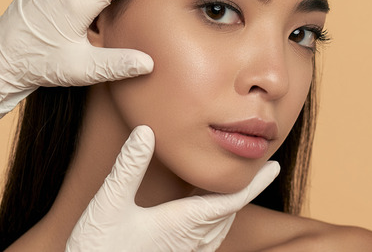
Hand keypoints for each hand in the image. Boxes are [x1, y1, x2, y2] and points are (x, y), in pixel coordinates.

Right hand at [65, 126, 280, 251]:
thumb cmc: (98, 246)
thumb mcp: (110, 202)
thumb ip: (129, 166)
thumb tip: (146, 131)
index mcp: (183, 223)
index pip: (230, 200)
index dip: (254, 182)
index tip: (273, 167)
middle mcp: (191, 241)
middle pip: (229, 212)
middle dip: (245, 189)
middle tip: (260, 169)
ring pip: (219, 226)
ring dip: (230, 204)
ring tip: (236, 185)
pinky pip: (207, 238)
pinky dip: (215, 218)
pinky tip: (204, 210)